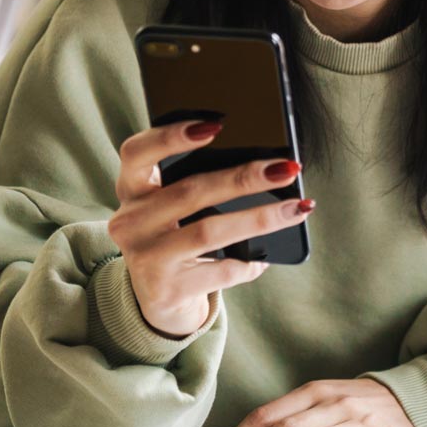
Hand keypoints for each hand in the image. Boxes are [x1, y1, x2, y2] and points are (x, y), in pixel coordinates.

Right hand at [107, 119, 314, 337]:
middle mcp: (130, 222)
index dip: (170, 137)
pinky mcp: (166, 290)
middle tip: (286, 169)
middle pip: (190, 191)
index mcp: (131, 189)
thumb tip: (264, 165)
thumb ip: (194, 184)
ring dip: (259, 218)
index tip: (215, 125)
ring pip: (209, 231)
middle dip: (244, 178)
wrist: (159, 301)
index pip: (137, 152)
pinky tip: (265, 258)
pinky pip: (219, 271)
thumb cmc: (175, 239)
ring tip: (296, 208)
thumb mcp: (169, 209)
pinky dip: (248, 263)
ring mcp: (145, 258)